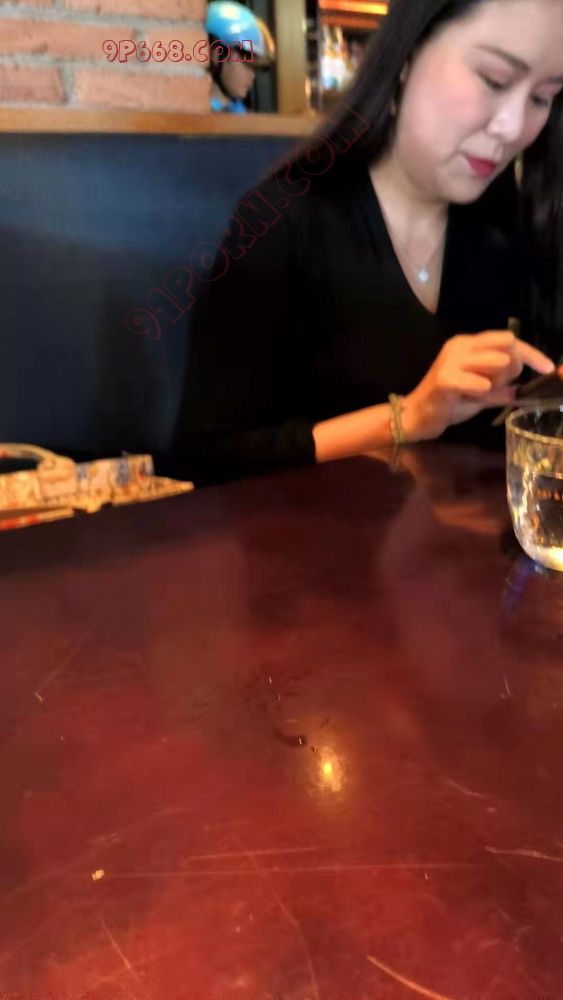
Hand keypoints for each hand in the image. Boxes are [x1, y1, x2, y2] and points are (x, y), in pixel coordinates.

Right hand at [401, 331, 554, 441]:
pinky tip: (474, 396)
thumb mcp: (481, 395)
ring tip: (481, 392)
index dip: (532, 354)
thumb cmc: (448, 404)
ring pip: (497, 360)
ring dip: (498, 381)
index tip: (548, 369)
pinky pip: (478, 382)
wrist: (417, 418)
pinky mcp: (445, 378)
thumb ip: (502, 390)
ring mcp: (452, 359)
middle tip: (498, 387)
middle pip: (507, 344)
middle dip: (513, 368)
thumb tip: (525, 391)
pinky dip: (482, 390)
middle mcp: (461, 345)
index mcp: (469, 344)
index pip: (508, 339)